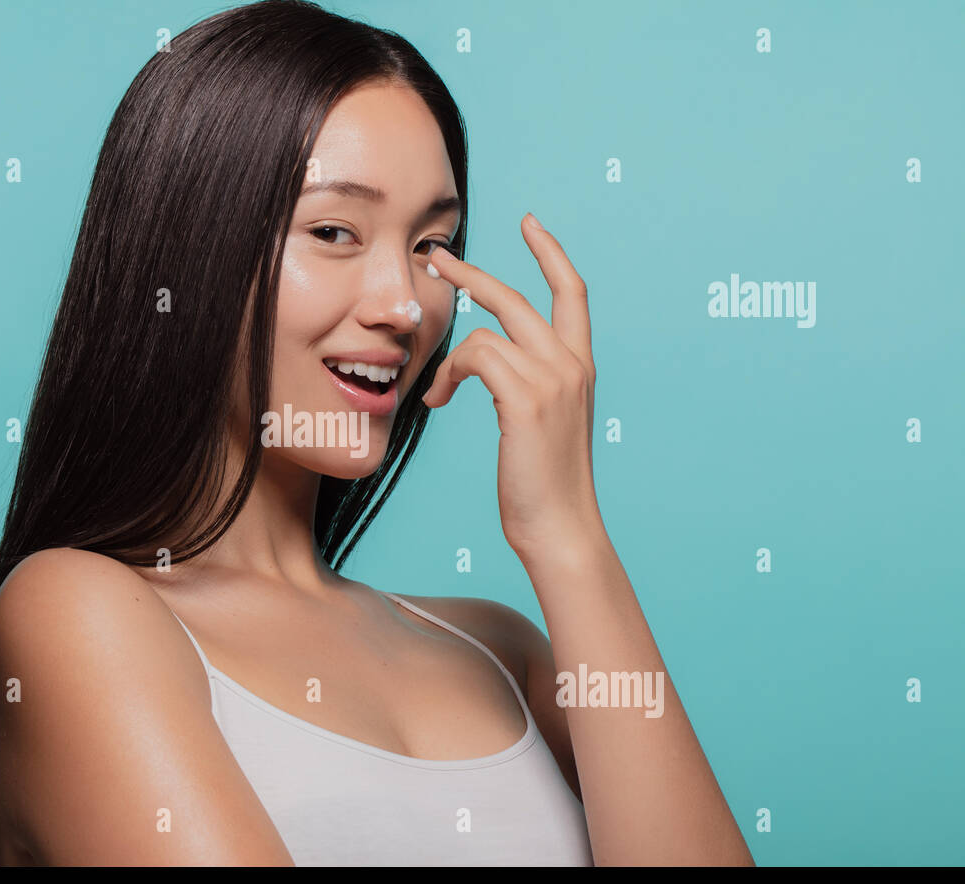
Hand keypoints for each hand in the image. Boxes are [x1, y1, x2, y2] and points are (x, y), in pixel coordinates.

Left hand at [421, 212, 603, 563]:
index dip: (550, 253)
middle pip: (517, 298)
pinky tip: (438, 401)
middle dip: (472, 273)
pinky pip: (475, 356)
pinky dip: (449, 373)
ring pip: (487, 332)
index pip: (571, 292)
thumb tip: (483, 367)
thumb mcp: (538, 425)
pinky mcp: (527, 399)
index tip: (529, 223)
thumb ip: (522, 386)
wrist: (561, 529)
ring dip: (449, 358)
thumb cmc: (542, 487)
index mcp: (579, 367)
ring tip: (435, 389)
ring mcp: (553, 379)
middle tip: (436, 257)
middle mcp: (572, 365)